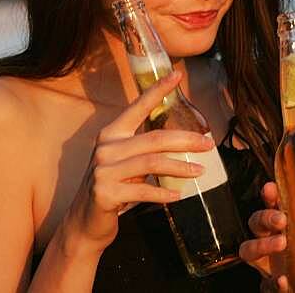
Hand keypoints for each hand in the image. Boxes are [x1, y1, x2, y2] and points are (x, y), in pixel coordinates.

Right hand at [60, 70, 213, 252]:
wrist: (86, 221)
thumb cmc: (114, 186)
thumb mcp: (125, 161)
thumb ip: (144, 149)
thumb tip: (185, 141)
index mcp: (112, 133)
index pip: (138, 106)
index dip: (157, 90)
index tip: (176, 75)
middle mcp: (106, 147)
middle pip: (154, 138)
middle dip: (186, 140)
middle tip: (208, 144)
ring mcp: (103, 170)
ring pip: (152, 163)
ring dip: (180, 167)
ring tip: (200, 171)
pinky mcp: (105, 193)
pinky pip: (142, 190)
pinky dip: (163, 192)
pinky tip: (177, 195)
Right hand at [240, 182, 294, 292]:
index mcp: (291, 220)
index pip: (273, 201)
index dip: (269, 194)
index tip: (272, 188)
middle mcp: (276, 238)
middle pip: (256, 221)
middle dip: (265, 217)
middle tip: (282, 220)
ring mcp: (272, 262)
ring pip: (248, 249)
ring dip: (260, 245)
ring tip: (281, 243)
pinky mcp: (274, 285)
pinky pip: (264, 284)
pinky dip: (272, 283)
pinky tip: (284, 281)